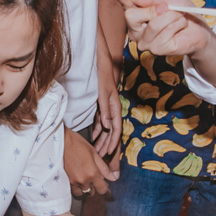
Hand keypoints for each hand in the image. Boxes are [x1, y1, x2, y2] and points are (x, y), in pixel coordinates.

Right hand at [64, 127, 117, 196]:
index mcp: (92, 173)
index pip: (102, 190)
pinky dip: (76, 188)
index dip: (105, 188)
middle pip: (91, 193)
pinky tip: (77, 179)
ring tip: (84, 181)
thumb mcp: (94, 153)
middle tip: (93, 179)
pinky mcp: (65, 181)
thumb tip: (113, 178)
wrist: (59, 142)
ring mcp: (72, 182)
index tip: (104, 185)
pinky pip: (72, 190)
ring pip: (81, 194)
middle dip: (94, 188)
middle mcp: (83, 180)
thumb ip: (104, 168)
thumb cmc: (77, 144)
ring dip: (84, 189)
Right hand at [91, 33, 122, 157]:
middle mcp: (114, 105)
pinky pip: (107, 110)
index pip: (114, 129)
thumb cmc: (101, 77)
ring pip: (111, 122)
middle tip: (105, 157)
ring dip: (107, 137)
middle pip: (114, 129)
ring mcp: (110, 99)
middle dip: (109, 145)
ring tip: (103, 150)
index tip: (107, 154)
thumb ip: (102, 112)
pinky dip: (106, 121)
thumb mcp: (101, 98)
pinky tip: (105, 129)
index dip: (111, 142)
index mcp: (113, 107)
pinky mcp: (106, 93)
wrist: (101, 58)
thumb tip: (103, 127)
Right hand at [111, 0, 210, 57]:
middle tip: (165, 7)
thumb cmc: (181, 12)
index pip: (126, 5)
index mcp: (137, 14)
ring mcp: (146, 42)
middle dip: (152, 9)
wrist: (198, 27)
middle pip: (131, 16)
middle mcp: (137, 30)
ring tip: (178, 18)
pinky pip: (166, 32)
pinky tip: (179, 28)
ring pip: (153, 24)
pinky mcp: (157, 49)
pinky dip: (177, 25)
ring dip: (171, 17)